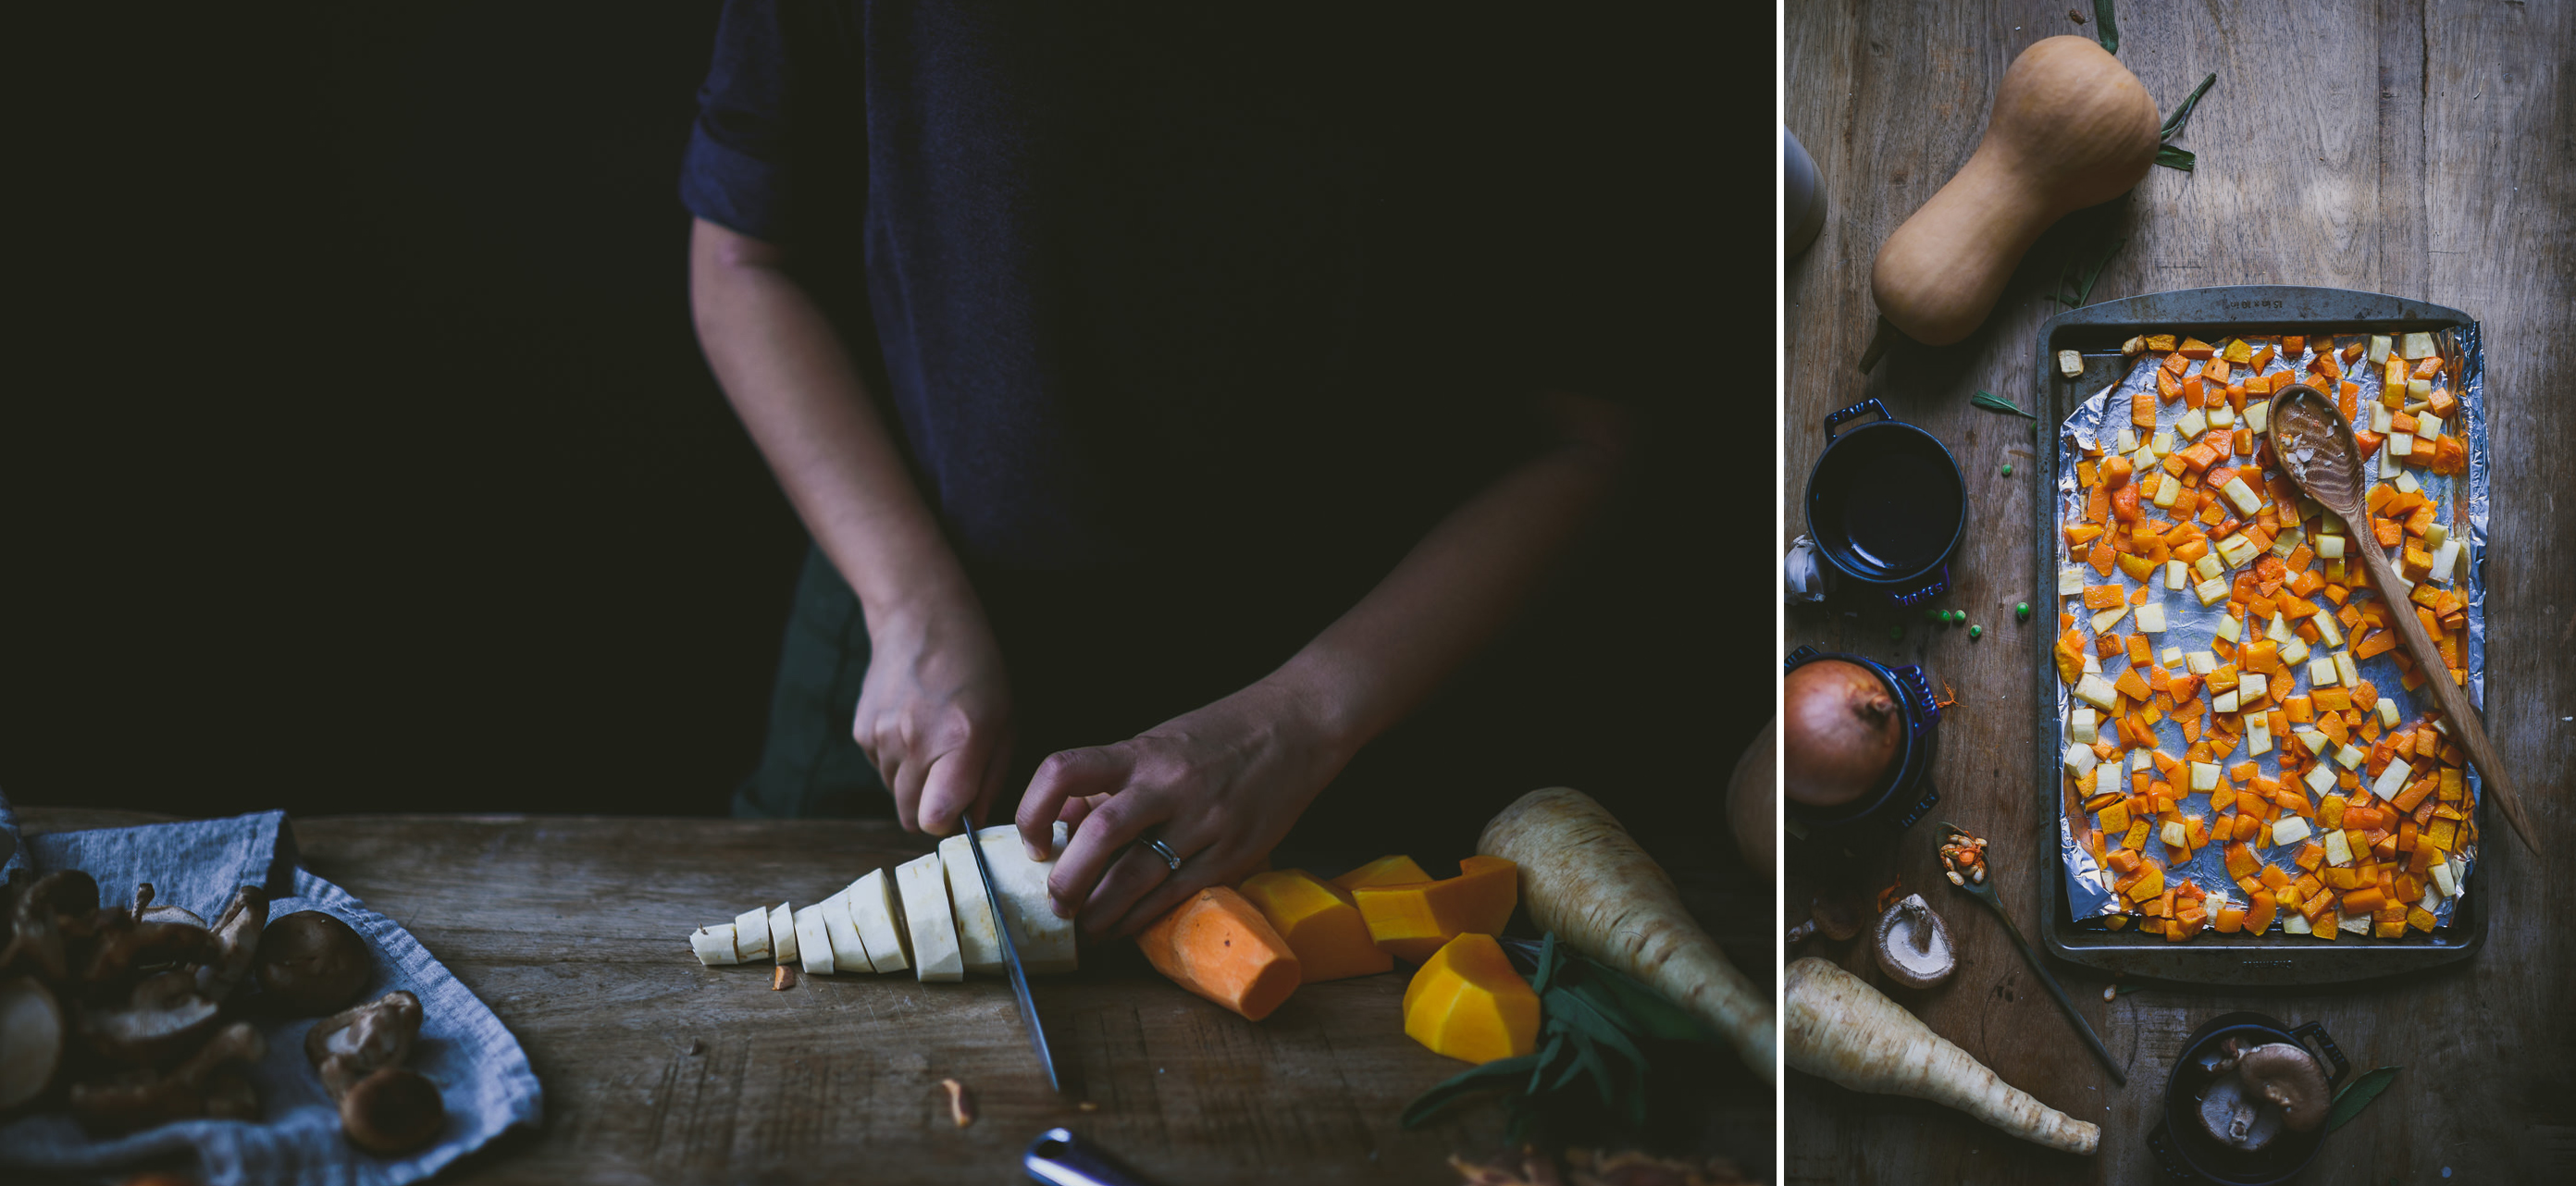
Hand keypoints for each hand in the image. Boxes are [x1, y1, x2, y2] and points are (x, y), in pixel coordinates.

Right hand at [853, 595, 1012, 835]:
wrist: (922, 620)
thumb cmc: (976, 670)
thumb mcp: (1005, 722)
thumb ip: (991, 779)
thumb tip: (974, 821)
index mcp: (959, 741)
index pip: (934, 818)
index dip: (948, 822)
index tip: (961, 807)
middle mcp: (914, 743)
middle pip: (911, 815)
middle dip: (931, 807)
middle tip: (951, 776)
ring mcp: (882, 737)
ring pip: (895, 793)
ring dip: (914, 782)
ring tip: (933, 742)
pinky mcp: (862, 731)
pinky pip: (879, 769)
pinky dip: (896, 761)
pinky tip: (913, 728)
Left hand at [1015, 679, 1352, 939]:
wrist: (1299, 725)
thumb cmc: (1222, 734)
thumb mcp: (1159, 741)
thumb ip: (1112, 779)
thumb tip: (1064, 822)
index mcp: (1141, 751)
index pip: (1065, 772)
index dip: (1033, 811)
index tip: (1033, 842)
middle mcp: (1168, 784)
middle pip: (1098, 836)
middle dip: (1067, 881)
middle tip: (1056, 904)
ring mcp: (1203, 821)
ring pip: (1136, 877)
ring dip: (1101, 912)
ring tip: (1087, 927)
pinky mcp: (1233, 853)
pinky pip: (1176, 894)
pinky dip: (1142, 917)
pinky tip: (1125, 926)